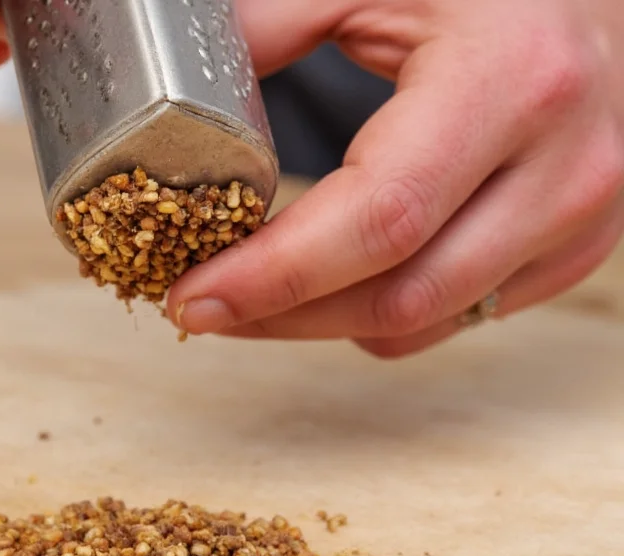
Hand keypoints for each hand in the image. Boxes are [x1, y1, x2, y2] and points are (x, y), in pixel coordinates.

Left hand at [167, 0, 623, 357]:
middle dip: (281, 316)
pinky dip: (382, 314)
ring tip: (254, 295)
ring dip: (321, 324)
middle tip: (201, 307)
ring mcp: (576, 219)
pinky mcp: (573, 249)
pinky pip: (458, 316)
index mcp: (508, 82)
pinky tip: (336, 282)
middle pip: (398, 294)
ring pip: (424, 320)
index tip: (195, 296)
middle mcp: (562, 167)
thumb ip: (272, 25)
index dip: (275, 274)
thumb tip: (179, 98)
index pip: (379, 217)